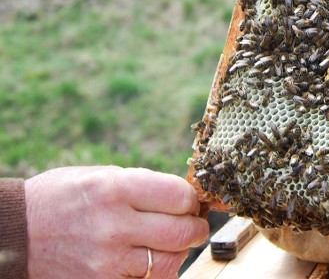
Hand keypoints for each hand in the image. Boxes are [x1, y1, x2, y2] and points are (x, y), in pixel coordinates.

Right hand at [25, 166, 208, 278]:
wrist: (16, 234)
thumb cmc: (63, 198)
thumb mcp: (102, 176)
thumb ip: (144, 186)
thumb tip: (186, 198)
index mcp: (116, 189)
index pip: (180, 196)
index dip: (191, 200)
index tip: (189, 203)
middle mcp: (114, 225)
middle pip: (182, 231)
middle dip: (195, 227)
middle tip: (193, 225)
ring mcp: (107, 260)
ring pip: (170, 261)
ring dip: (177, 252)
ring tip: (167, 244)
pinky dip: (155, 273)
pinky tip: (146, 262)